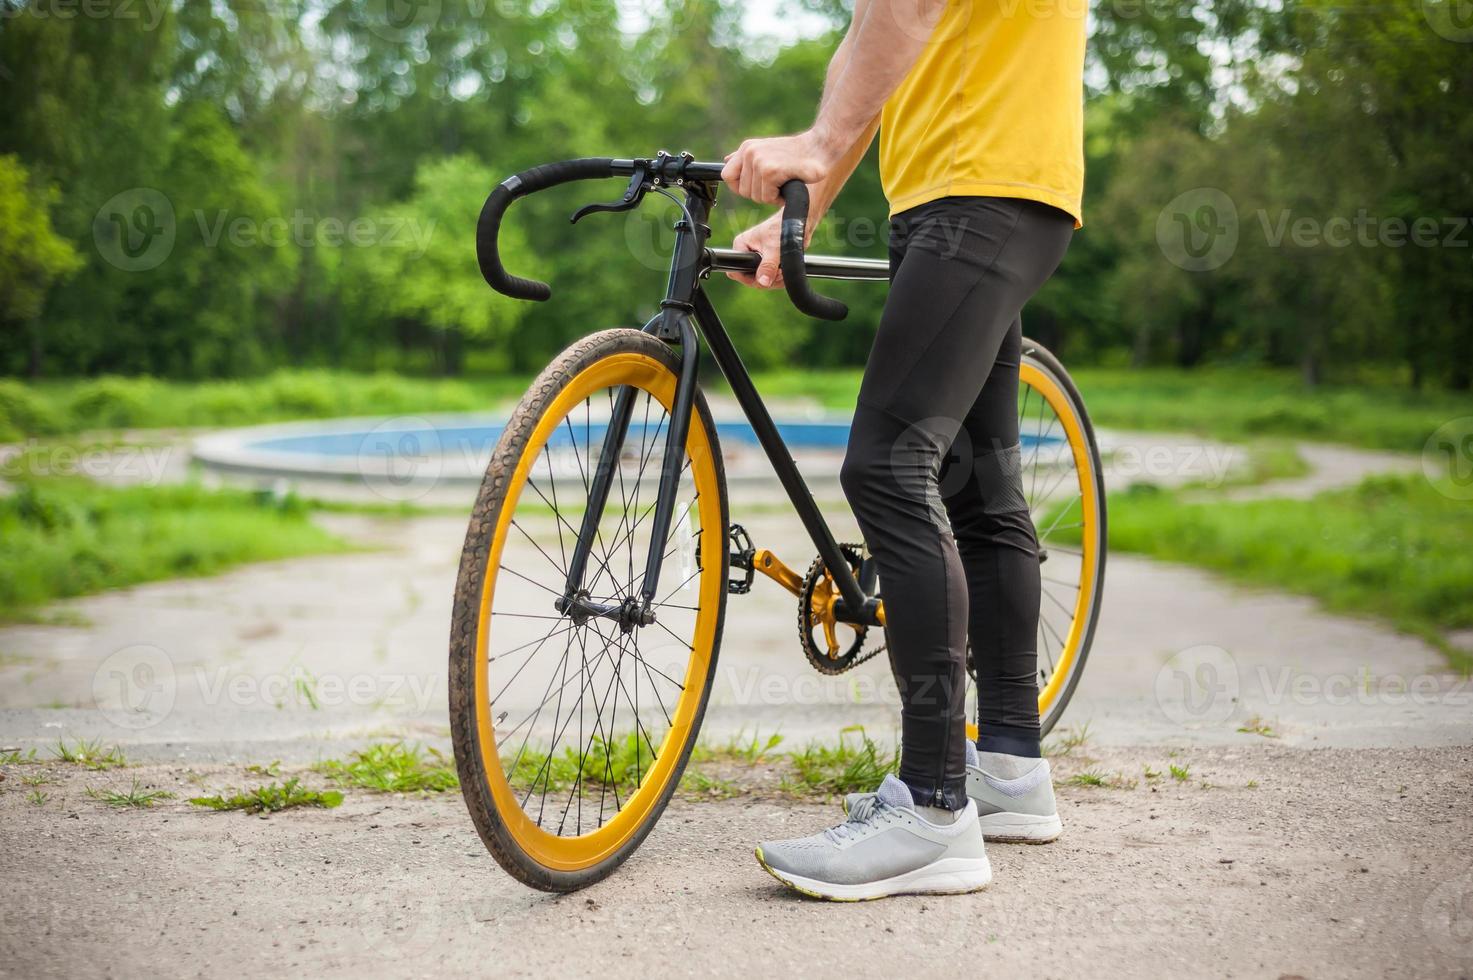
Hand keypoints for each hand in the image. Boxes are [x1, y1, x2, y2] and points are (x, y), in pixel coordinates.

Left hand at [721, 130, 836, 204]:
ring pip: (755, 196)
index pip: (727, 176)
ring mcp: (758, 161)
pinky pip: (767, 197)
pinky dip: (779, 197)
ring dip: (772, 196)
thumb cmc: (796, 153)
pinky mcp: (770, 171)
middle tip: (778, 182)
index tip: (759, 185)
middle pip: (742, 191)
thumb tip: (726, 161)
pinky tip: (789, 183)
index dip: (742, 187)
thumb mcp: (767, 151)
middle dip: (761, 193)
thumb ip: (746, 158)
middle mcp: (749, 152)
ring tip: (785, 181)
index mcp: (747, 148)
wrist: (821, 147)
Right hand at [726, 212, 784, 288]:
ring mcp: (756, 259)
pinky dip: (778, 279)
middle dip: (766, 280)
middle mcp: (747, 253)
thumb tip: (763, 282)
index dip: (749, 279)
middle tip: (779, 273)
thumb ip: (768, 266)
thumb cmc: (784, 228)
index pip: (736, 271)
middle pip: (750, 279)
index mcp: (741, 246)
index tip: (764, 278)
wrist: (798, 224)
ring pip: (761, 281)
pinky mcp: (767, 263)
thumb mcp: (775, 249)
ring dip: (774, 281)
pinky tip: (784, 272)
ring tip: (783, 271)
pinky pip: (769, 279)